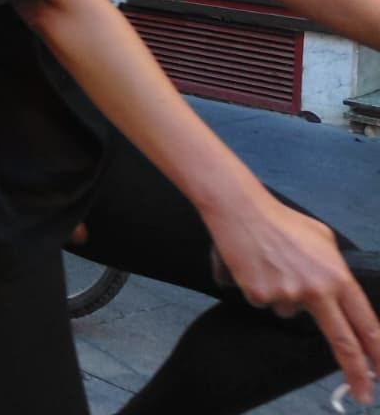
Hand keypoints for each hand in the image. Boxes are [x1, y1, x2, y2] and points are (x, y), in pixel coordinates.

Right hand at [207, 193, 379, 403]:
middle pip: (342, 341)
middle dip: (357, 372)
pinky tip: (255, 267)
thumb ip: (335, 268)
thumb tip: (339, 291)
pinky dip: (260, 288)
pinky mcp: (259, 295)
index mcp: (337, 275)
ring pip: (290, 312)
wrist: (240, 211)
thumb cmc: (281, 220)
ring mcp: (287, 294)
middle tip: (364, 395)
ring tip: (273, 266)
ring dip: (284, 297)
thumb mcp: (323, 239)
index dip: (377, 351)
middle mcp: (316, 289)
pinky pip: (264, 302)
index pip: (364, 322)